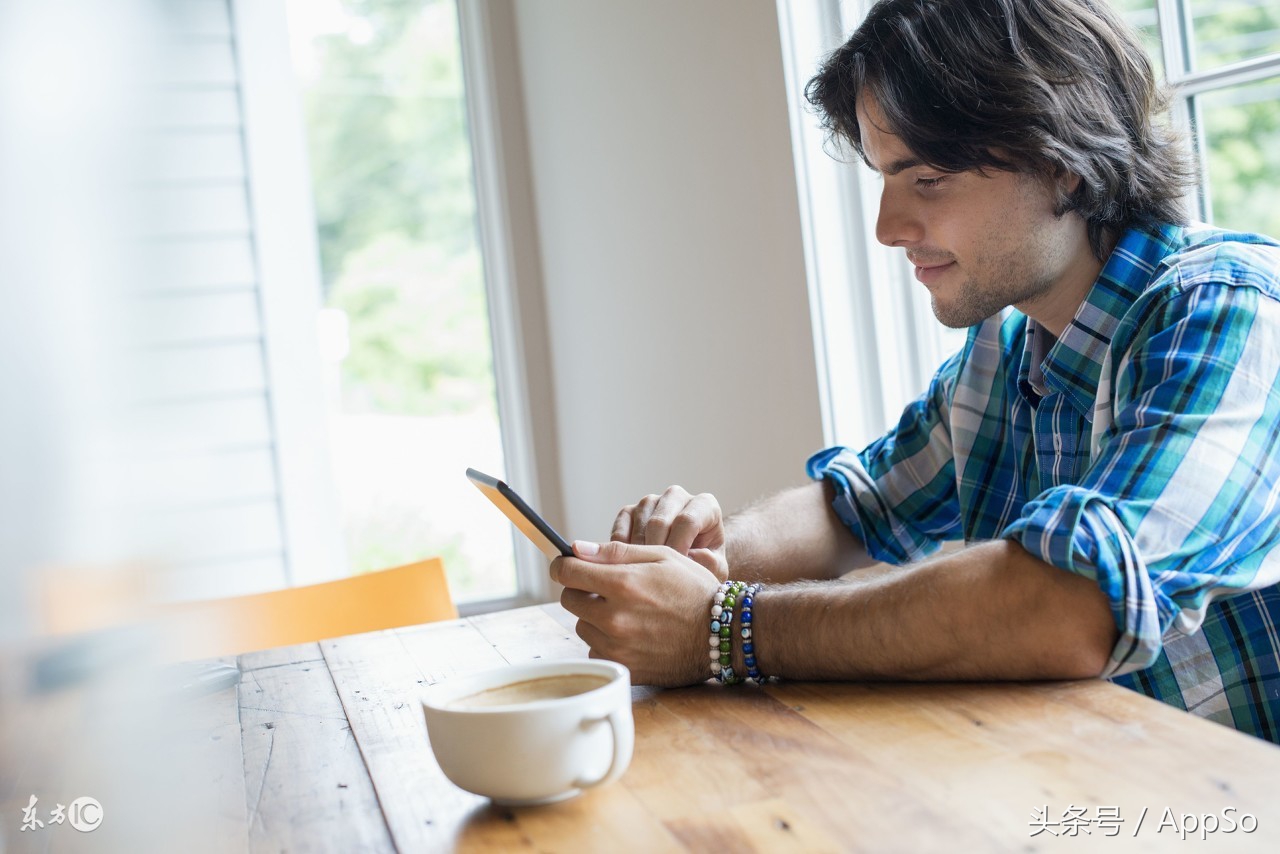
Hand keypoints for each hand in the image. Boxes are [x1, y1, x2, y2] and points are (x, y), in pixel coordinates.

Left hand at [551, 540, 719, 686]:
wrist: (722, 632)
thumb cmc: (693, 589)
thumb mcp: (661, 557)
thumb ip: (615, 552)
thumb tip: (576, 549)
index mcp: (621, 584)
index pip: (566, 572)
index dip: (563, 565)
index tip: (567, 565)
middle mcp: (614, 617)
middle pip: (568, 600)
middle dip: (582, 590)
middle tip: (607, 589)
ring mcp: (617, 646)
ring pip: (581, 625)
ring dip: (594, 617)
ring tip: (626, 612)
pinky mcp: (623, 667)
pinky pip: (595, 649)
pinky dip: (606, 641)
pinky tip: (631, 634)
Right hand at [610, 486, 727, 580]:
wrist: (690, 557)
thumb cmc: (705, 561)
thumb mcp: (716, 568)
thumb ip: (710, 563)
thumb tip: (693, 556)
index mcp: (704, 504)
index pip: (686, 521)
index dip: (678, 549)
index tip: (674, 573)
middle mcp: (676, 496)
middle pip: (659, 522)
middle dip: (656, 554)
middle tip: (656, 578)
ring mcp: (651, 501)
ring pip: (639, 525)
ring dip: (639, 553)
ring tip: (645, 575)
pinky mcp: (629, 511)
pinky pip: (620, 530)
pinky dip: (622, 551)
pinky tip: (630, 567)